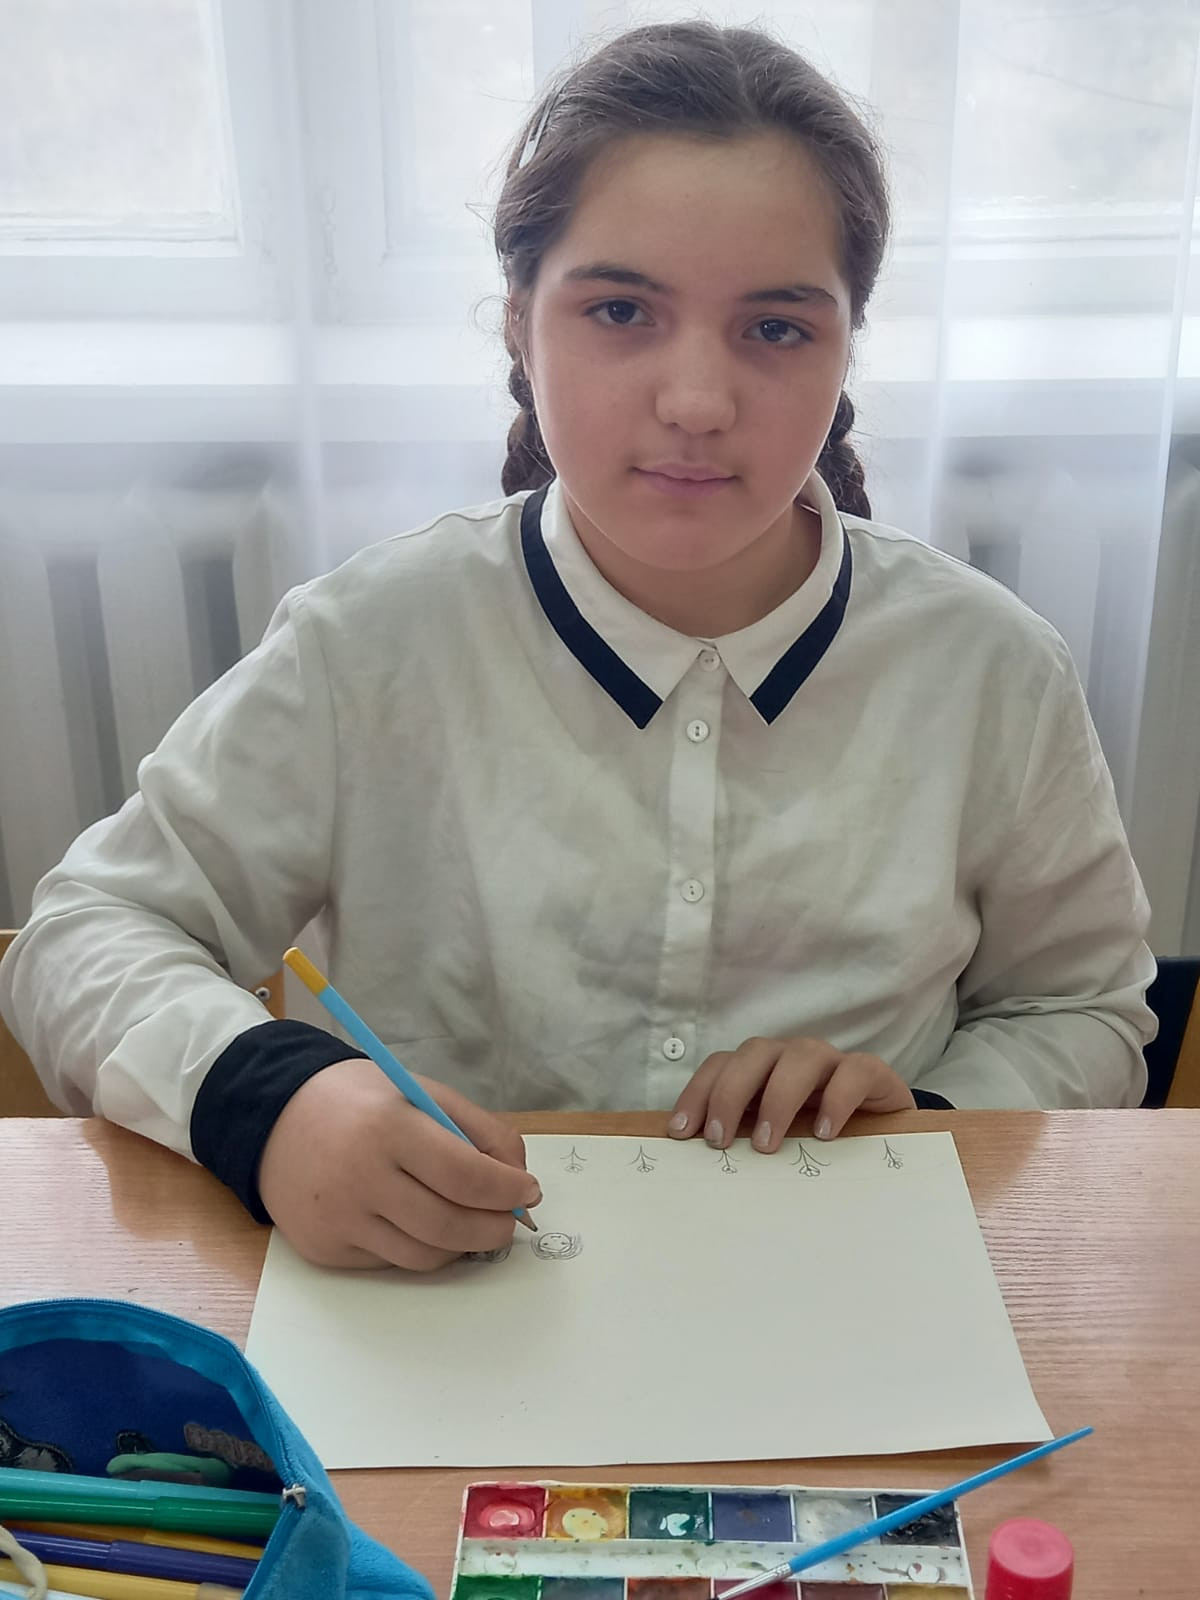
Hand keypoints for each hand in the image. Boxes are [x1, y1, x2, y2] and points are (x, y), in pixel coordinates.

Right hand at [257, 1059, 541, 1270]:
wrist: (273, 1119)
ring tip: (472, 1222)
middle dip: (494, 1228)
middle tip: (510, 1220)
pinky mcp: (325, 1250)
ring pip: (425, 1257)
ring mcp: (340, 1220)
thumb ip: (478, 1129)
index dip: (507, 1190)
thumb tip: (519, 1179)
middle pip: (449, 1226)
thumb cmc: (359, 1101)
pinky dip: (418, 1247)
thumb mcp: (420, 1092)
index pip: (465, 1175)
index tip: (529, 1190)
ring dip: (461, 1245)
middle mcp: (361, 1178)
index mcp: (389, 1128)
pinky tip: (417, 1221)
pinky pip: (390, 1262)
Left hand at [667, 1036, 914, 1149]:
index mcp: (762, 1069)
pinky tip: (824, 1134)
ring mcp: (832, 1062)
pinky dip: (837, 1098)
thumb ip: (742, 1136)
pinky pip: (855, 1070)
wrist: (884, 1134)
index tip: (681, 1132)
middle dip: (730, 1093)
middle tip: (719, 1140)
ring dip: (778, 1097)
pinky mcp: (872, 1074)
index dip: (698, 1092)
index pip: (721, 1064)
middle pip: (754, 1053)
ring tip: (766, 1144)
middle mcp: (792, 1058)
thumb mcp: (775, 1137)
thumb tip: (694, 1158)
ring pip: (801, 1055)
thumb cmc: (816, 1137)